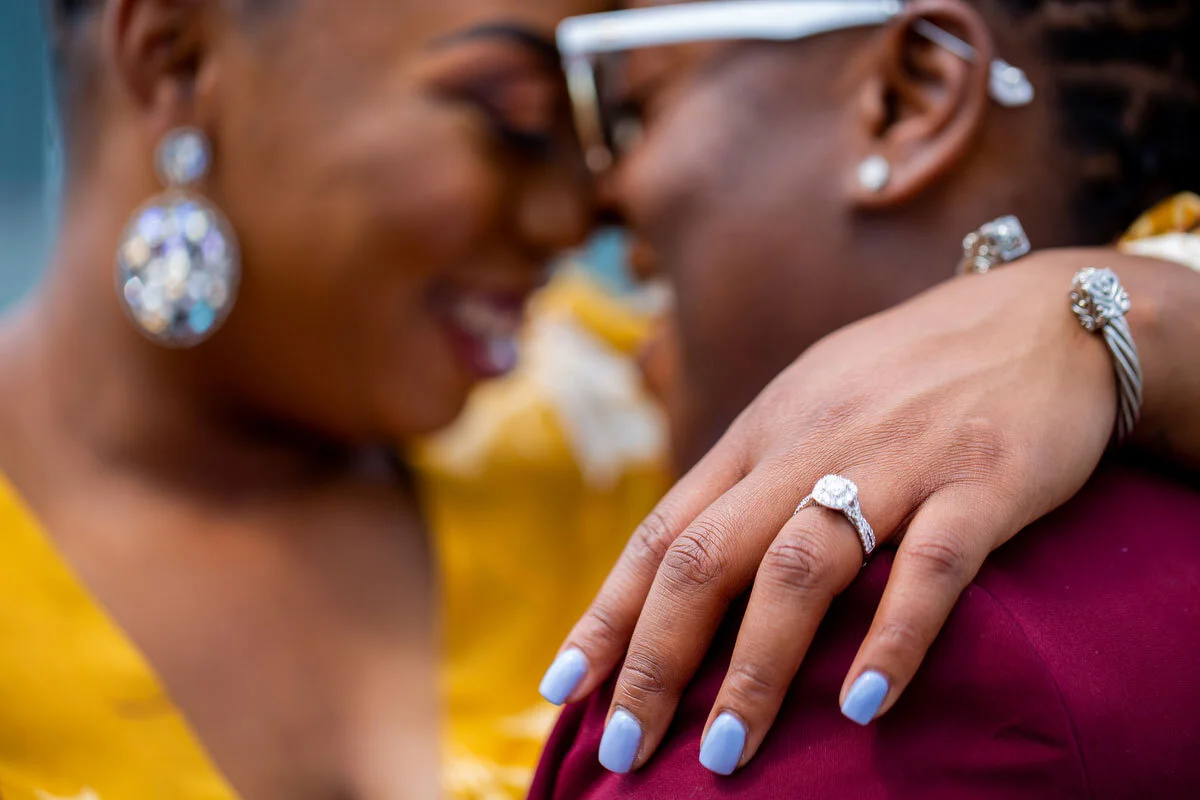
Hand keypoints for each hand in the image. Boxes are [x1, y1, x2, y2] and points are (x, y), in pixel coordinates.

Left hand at [538, 252, 1121, 774]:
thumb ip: (750, 480)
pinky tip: (863, 706)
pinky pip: (931, 567)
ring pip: (801, 568)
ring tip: (725, 751)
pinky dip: (892, 638)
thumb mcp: (806, 409)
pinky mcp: (981, 480)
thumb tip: (685, 565)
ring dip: (756, 667)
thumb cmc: (906, 377)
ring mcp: (894, 462)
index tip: (562, 689)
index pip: (662, 535)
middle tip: (623, 749)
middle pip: (707, 558)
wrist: (1039, 319)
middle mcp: (808, 448)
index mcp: (759, 438)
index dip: (608, 615)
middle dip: (655, 660)